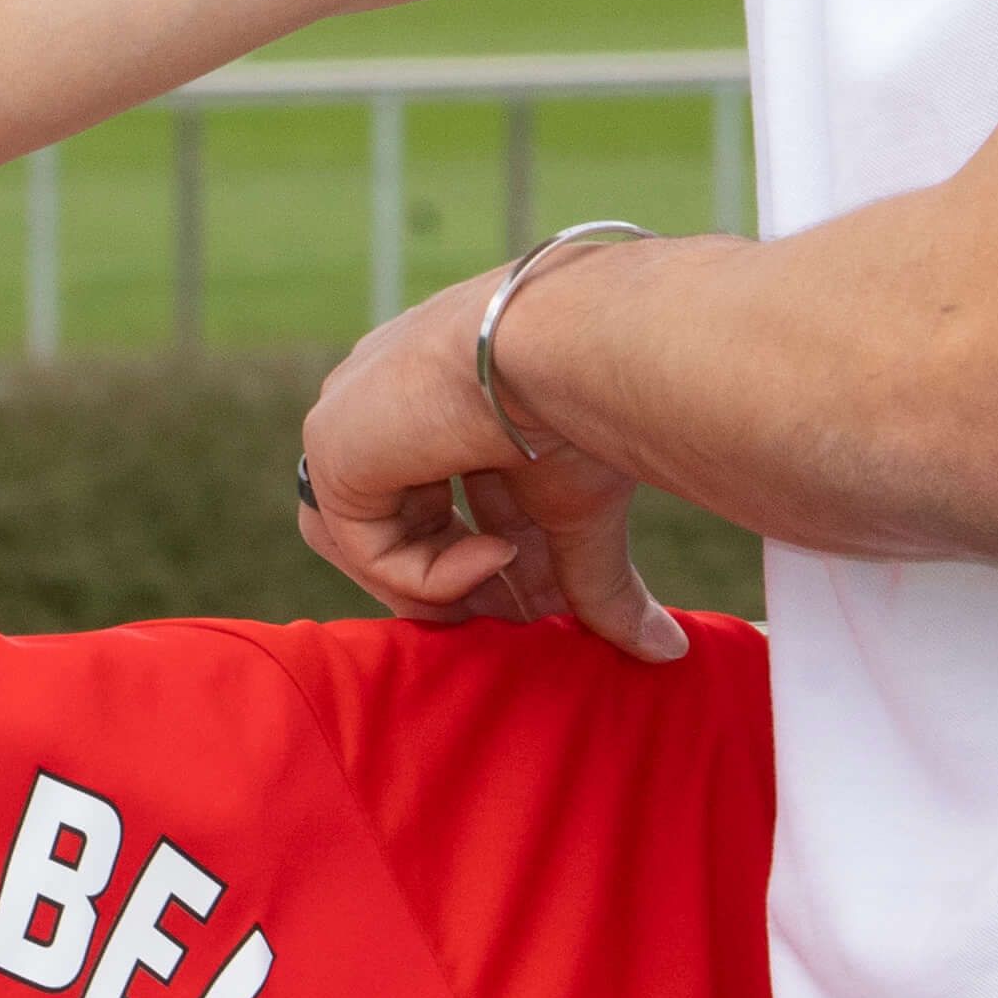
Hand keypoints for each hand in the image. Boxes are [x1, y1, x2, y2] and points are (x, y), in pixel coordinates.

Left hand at [291, 280, 681, 664]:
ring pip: (366, 544)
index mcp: (441, 401)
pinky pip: (365, 547)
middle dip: (458, 588)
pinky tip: (496, 552)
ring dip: (439, 589)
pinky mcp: (332, 447)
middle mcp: (389, 405)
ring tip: (504, 588)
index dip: (485, 567)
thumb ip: (599, 582)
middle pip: (399, 528)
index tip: (543, 610)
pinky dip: (431, 575)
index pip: (441, 505)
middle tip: (519, 621)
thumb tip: (665, 652)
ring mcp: (354, 421)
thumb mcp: (586, 509)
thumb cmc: (587, 402)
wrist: (566, 345)